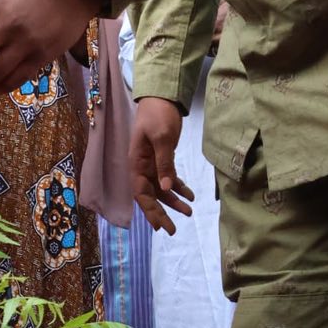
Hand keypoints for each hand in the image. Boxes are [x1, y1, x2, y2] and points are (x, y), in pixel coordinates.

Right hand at [130, 97, 192, 235]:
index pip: (141, 193)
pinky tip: (191, 196)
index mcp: (137, 163)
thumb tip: (166, 188)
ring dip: (173, 202)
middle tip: (173, 230)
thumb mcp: (162, 138)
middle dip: (161, 213)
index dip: (149, 211)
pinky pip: (169, 178)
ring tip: (189, 212)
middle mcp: (142, 167)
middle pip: (150, 196)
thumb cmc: (157, 115)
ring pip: (161, 189)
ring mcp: (151, 164)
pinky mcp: (162, 159)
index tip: (160, 226)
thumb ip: (164, 163)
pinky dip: (179, 188)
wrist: (161, 98)